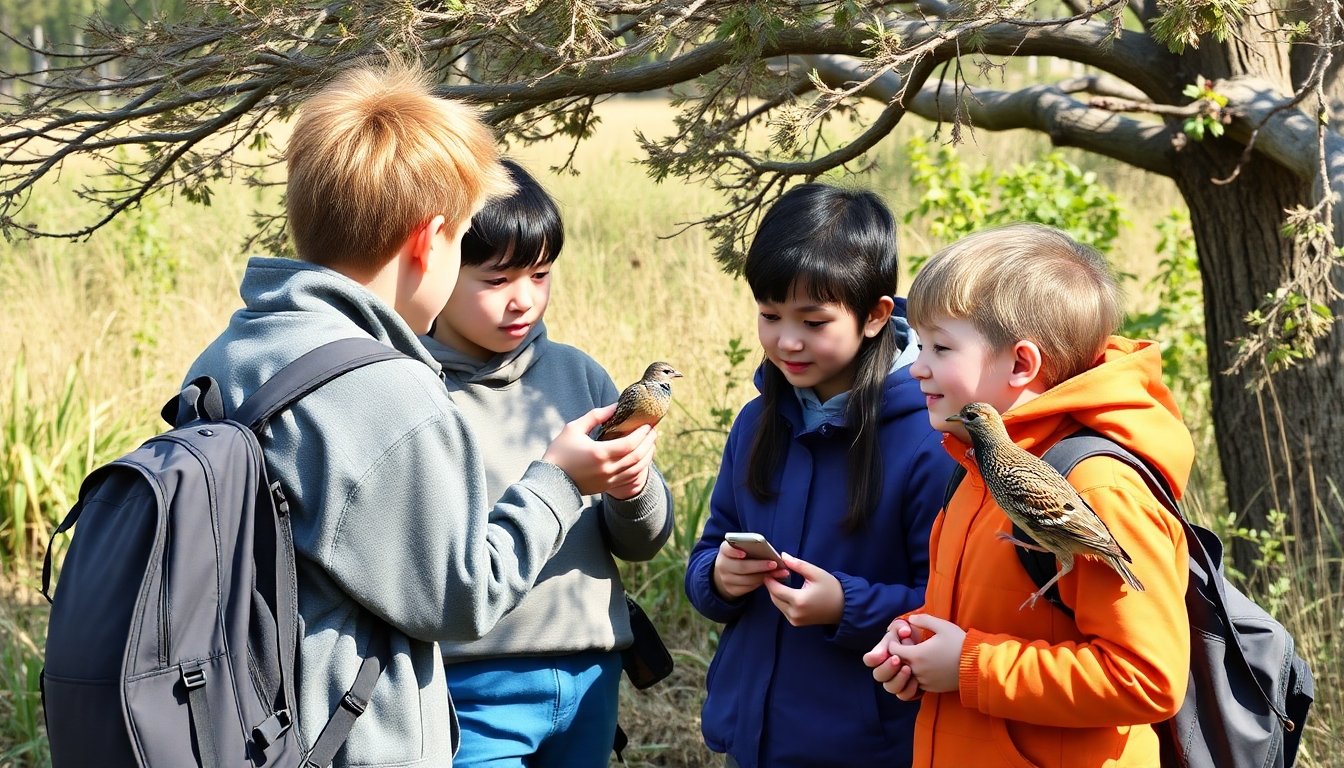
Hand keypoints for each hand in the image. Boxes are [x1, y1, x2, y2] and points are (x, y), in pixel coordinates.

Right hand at [542, 405, 656, 495]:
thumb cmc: (560, 452)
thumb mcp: (574, 428)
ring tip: (651, 443)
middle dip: (649, 442)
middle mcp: (608, 469)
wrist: (550, 481)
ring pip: (638, 469)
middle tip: (654, 430)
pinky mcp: (607, 486)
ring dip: (648, 455)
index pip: (630, 443)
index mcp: (600, 453)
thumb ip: (596, 416)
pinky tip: (642, 458)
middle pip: (638, 456)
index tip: (648, 423)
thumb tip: (615, 406)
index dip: (642, 433)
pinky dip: (641, 467)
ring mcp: (609, 480)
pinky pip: (631, 478)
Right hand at [712, 540, 789, 598]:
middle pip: (741, 567)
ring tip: (779, 572)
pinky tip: (771, 579)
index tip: (744, 553)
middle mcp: (722, 565)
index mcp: (724, 551)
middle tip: (774, 564)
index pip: (727, 549)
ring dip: (764, 576)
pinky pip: (749, 587)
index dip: (734, 551)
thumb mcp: (740, 549)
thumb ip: (751, 548)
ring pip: (747, 579)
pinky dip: (761, 583)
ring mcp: (726, 579)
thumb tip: (771, 552)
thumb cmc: (739, 557)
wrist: (726, 573)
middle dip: (759, 566)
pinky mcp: (732, 590)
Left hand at [762, 552, 842, 625]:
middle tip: (775, 573)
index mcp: (799, 600)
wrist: (844, 607)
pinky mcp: (796, 623)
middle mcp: (794, 613)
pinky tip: (787, 590)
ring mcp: (795, 620)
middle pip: (774, 597)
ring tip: (781, 580)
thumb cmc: (831, 588)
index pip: (775, 589)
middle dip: (772, 585)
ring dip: (776, 592)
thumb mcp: (816, 573)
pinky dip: (782, 600)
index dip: (770, 579)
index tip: (770, 569)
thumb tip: (782, 556)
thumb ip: (798, 564)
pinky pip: (783, 609)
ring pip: (777, 604)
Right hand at [864, 618, 920, 698]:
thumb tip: (904, 632)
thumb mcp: (905, 628)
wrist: (928, 649)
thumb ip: (902, 626)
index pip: (869, 659)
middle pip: (878, 675)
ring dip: (898, 679)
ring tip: (908, 669)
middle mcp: (885, 670)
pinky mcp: (907, 690)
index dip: (873, 658)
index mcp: (881, 654)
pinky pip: (904, 695)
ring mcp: (895, 681)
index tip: (884, 653)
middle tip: (898, 659)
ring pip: (890, 687)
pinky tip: (917, 680)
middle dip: (887, 668)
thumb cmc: (911, 637)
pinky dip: (910, 689)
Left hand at [894, 614, 966, 693]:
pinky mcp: (931, 688)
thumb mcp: (942, 626)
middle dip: (898, 654)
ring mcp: (924, 682)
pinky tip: (925, 665)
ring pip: (905, 674)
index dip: (893, 642)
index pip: (892, 650)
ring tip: (916, 655)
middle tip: (907, 645)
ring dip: (906, 666)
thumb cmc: (959, 643)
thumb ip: (923, 620)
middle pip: (896, 663)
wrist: (977, 665)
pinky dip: (916, 675)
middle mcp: (917, 670)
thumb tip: (910, 619)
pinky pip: (916, 683)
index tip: (901, 638)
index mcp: (916, 655)